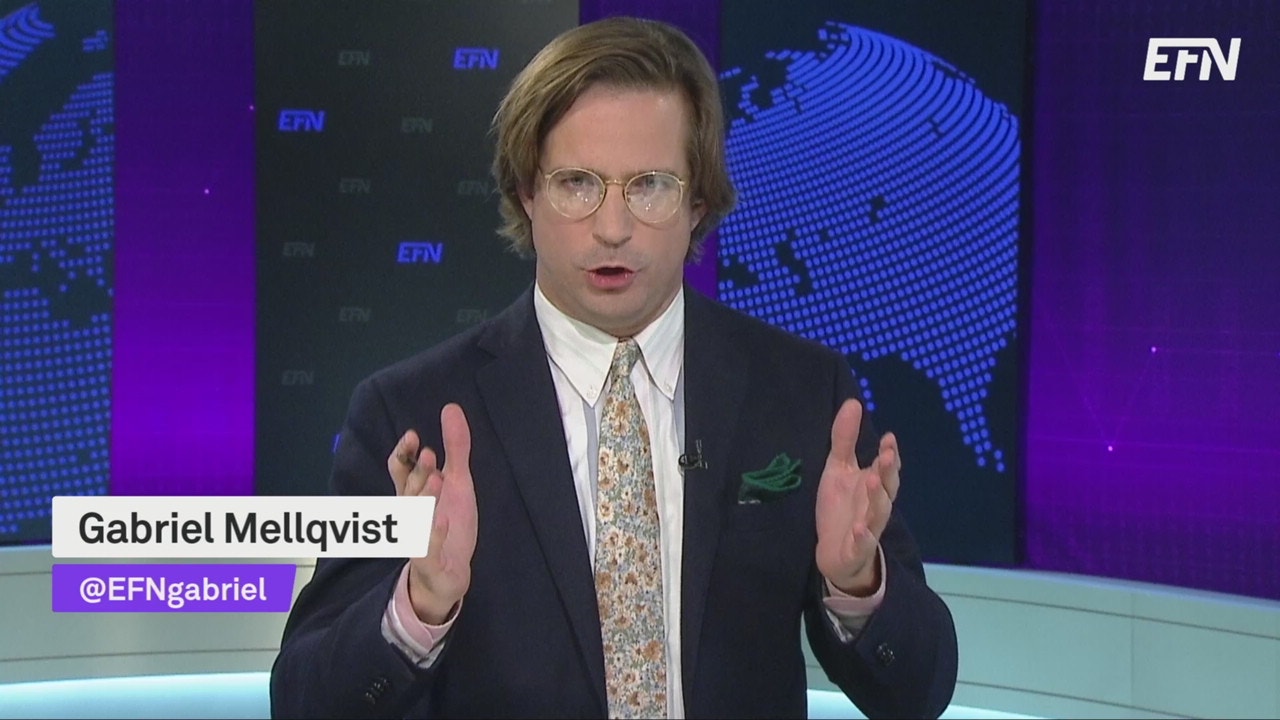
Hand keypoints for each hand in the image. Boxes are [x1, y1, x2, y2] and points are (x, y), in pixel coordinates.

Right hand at [386, 403, 476, 623]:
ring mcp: (419, 539)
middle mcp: (413, 516)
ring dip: (423, 499)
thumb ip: (455, 448)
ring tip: (436, 478)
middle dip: (416, 473)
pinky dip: (432, 535)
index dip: (402, 455)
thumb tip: (451, 408)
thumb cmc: (448, 524)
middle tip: (428, 454)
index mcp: (416, 495)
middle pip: (408, 491)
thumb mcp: (456, 482)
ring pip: (414, 518)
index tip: (412, 435)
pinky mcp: (430, 561)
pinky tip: (442, 519)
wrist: (449, 574)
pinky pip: (427, 549)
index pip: (400, 473)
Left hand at [815, 399, 900, 595]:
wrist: (834, 552)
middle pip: (887, 488)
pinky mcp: (857, 548)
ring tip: (872, 481)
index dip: (890, 455)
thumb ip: (845, 439)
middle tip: (885, 456)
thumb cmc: (841, 508)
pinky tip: (860, 528)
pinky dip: (863, 536)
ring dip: (877, 498)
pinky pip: (863, 542)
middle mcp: (875, 505)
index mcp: (873, 485)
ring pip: (879, 513)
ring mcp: (868, 527)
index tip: (889, 438)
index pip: (886, 468)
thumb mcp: (838, 469)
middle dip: (888, 472)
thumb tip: (854, 402)